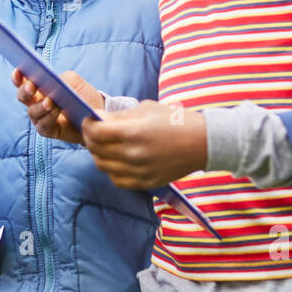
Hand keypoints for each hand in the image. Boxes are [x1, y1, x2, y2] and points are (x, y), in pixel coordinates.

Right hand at [12, 69, 100, 143]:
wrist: (95, 116)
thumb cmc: (82, 96)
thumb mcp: (75, 82)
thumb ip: (63, 78)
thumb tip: (54, 81)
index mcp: (38, 87)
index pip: (22, 80)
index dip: (17, 76)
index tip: (18, 71)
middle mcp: (35, 102)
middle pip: (22, 96)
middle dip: (25, 90)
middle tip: (32, 86)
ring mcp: (40, 117)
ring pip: (32, 112)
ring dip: (41, 106)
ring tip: (50, 101)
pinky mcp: (48, 130)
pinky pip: (43, 125)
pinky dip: (49, 117)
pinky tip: (56, 110)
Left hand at [80, 100, 206, 189]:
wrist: (203, 143)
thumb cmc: (176, 121)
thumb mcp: (147, 109)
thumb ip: (120, 116)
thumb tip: (98, 118)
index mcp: (134, 133)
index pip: (96, 132)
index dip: (88, 124)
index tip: (89, 119)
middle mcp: (134, 155)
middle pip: (96, 150)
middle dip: (90, 138)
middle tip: (93, 130)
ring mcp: (139, 172)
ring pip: (103, 166)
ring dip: (98, 154)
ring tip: (104, 144)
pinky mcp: (145, 182)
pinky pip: (117, 180)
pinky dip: (111, 170)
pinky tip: (116, 159)